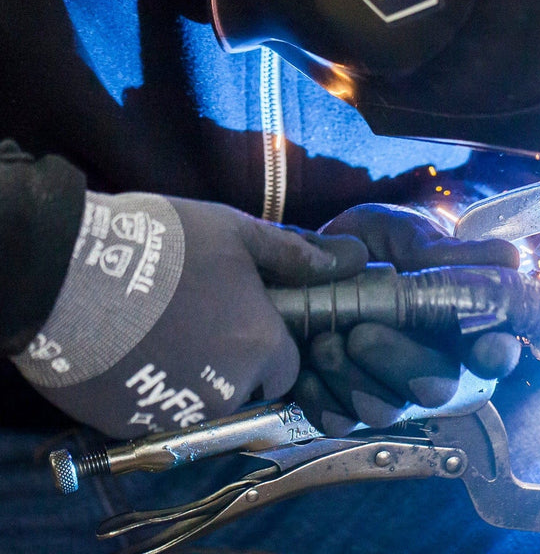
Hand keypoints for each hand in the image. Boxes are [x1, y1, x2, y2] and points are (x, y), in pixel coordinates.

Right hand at [12, 192, 366, 437]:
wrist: (70, 274)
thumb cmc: (165, 245)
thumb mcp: (238, 232)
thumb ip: (297, 253)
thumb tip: (352, 257)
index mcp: (260, 345)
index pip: (288, 369)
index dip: (273, 347)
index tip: (250, 323)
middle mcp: (226, 389)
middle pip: (246, 389)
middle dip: (234, 363)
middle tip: (202, 321)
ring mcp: (176, 411)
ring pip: (202, 405)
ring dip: (193, 378)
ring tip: (164, 330)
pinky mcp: (129, 424)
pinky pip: (156, 413)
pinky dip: (151, 389)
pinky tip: (135, 348)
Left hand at [292, 204, 521, 434]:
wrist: (305, 260)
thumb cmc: (369, 243)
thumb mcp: (402, 233)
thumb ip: (444, 251)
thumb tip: (508, 258)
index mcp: (458, 323)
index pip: (494, 350)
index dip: (494, 353)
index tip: (485, 348)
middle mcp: (432, 364)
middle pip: (436, 388)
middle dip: (399, 362)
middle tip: (361, 332)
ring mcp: (388, 390)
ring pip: (383, 410)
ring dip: (351, 377)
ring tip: (323, 339)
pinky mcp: (343, 407)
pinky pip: (337, 421)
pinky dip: (318, 394)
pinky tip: (306, 362)